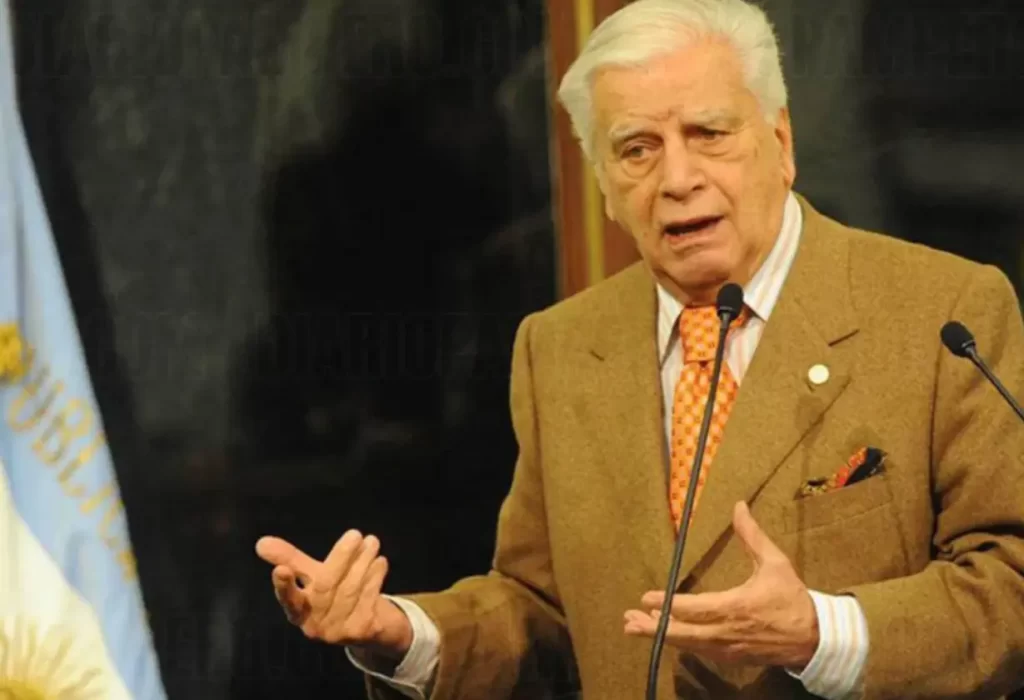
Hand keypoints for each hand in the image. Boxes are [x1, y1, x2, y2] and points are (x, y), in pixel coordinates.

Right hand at [255, 529, 412, 658]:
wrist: (366, 626)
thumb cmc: (331, 596)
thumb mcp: (310, 578)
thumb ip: (290, 560)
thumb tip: (261, 542)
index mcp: (297, 611)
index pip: (288, 599)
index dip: (283, 586)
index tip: (281, 570)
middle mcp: (315, 625)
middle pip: (326, 586)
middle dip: (341, 557)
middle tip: (355, 533)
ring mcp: (338, 631)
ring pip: (350, 589)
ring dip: (362, 562)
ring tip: (371, 541)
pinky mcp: (361, 630)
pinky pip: (368, 597)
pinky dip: (375, 576)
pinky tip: (380, 561)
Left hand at [624, 501, 818, 670]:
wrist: (816, 639)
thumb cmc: (793, 599)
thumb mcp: (775, 563)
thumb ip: (753, 536)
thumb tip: (739, 506)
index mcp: (736, 607)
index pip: (694, 608)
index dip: (668, 605)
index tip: (646, 598)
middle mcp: (727, 631)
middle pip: (683, 634)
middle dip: (653, 627)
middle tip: (628, 620)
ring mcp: (729, 648)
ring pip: (688, 645)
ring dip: (661, 636)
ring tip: (635, 627)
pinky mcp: (732, 658)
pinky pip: (701, 652)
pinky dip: (681, 644)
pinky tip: (666, 636)